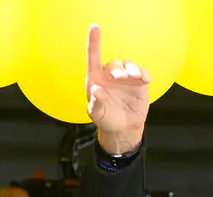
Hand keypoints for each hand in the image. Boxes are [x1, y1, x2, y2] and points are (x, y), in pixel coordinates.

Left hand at [85, 25, 149, 152]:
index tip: (94, 27)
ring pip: (128, 64)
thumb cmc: (106, 120)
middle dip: (118, 69)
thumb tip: (95, 89)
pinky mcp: (138, 82)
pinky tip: (145, 81)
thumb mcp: (97, 114)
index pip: (93, 58)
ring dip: (131, 69)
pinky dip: (144, 73)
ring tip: (133, 79)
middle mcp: (109, 77)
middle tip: (121, 78)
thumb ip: (97, 102)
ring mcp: (125, 79)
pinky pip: (142, 71)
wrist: (123, 128)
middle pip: (113, 63)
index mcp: (95, 81)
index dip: (94, 42)